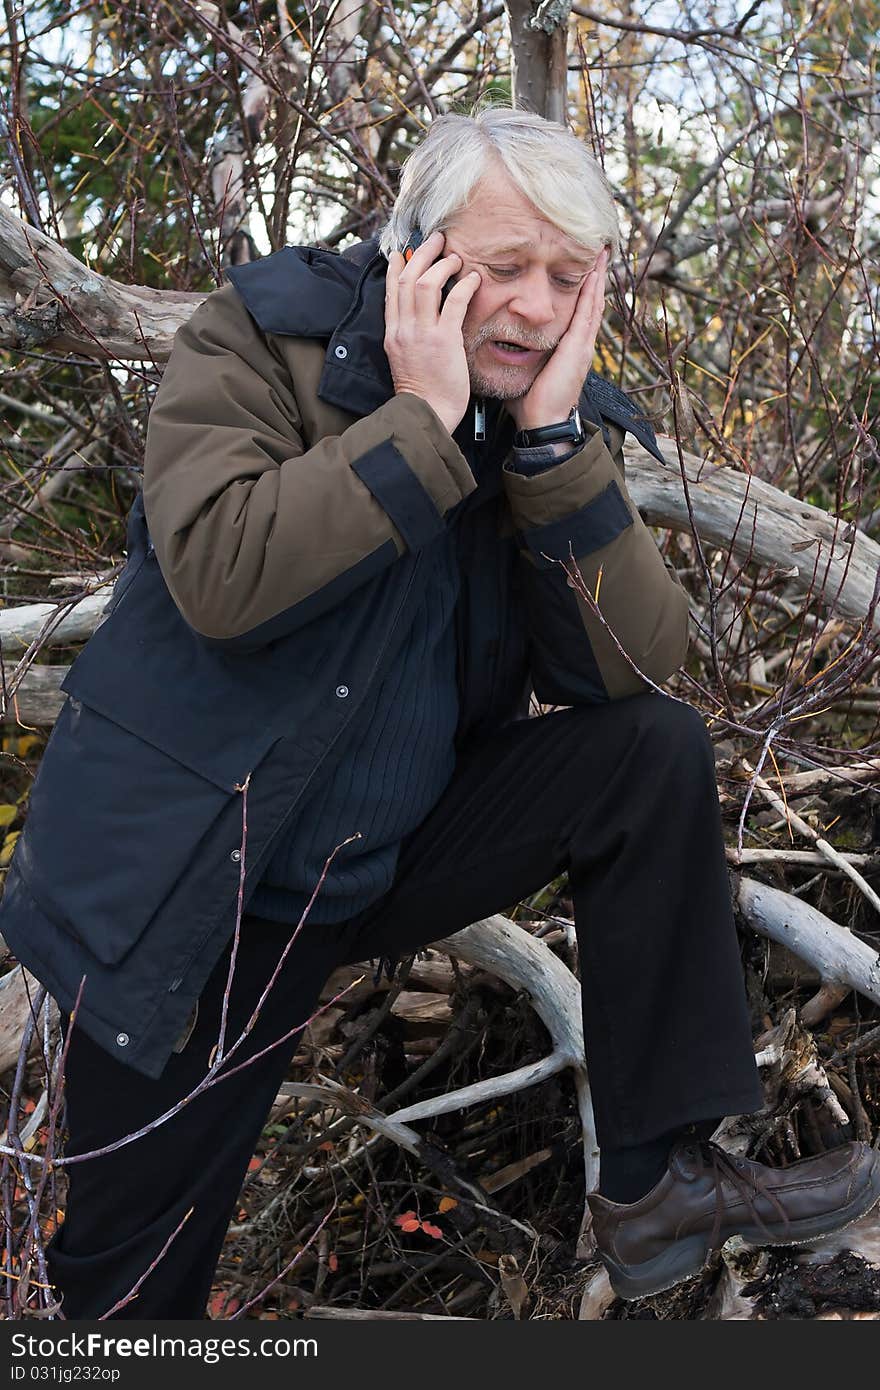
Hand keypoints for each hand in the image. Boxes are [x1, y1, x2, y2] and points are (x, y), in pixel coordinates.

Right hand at [384, 230, 481, 434]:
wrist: (426, 414)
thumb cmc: (422, 393)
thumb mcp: (405, 360)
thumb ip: (409, 336)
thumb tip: (418, 320)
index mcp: (393, 333)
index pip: (391, 290)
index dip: (397, 267)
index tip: (404, 252)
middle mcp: (403, 329)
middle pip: (407, 278)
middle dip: (422, 253)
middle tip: (437, 239)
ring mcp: (422, 334)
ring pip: (426, 284)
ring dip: (442, 265)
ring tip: (455, 257)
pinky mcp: (443, 341)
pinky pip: (453, 302)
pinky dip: (464, 286)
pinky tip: (473, 279)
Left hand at [505, 247, 608, 431]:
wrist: (542, 422)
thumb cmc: (530, 404)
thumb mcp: (523, 371)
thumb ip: (516, 356)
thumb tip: (497, 346)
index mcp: (568, 349)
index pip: (577, 313)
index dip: (581, 292)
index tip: (582, 270)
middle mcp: (580, 344)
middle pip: (591, 303)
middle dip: (595, 277)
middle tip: (599, 252)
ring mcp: (582, 345)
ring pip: (593, 303)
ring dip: (598, 277)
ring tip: (601, 254)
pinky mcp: (578, 348)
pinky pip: (588, 313)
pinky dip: (593, 291)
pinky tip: (595, 272)